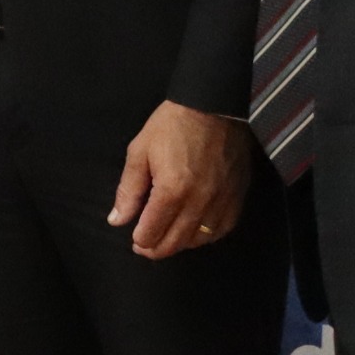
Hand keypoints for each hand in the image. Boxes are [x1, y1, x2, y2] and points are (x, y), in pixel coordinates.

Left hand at [108, 101, 248, 259]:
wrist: (215, 105)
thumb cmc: (172, 125)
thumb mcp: (139, 152)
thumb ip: (128, 190)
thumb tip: (117, 220)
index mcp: (172, 191)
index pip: (152, 232)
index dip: (140, 240)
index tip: (134, 238)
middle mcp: (199, 201)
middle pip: (176, 241)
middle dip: (157, 249)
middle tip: (145, 246)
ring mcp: (222, 200)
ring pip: (201, 240)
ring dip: (181, 244)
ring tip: (168, 238)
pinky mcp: (238, 195)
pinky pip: (224, 228)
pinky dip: (208, 236)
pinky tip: (195, 231)